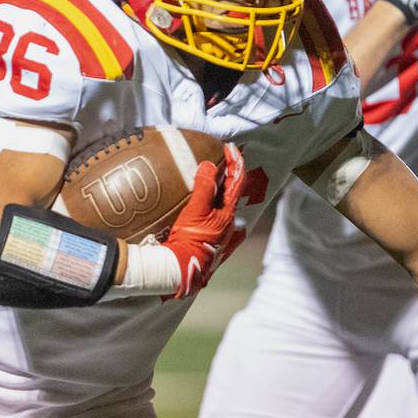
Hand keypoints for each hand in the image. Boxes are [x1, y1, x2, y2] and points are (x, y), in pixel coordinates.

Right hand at [160, 143, 245, 297]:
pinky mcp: (212, 248)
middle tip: (224, 162)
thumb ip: (204, 187)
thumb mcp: (195, 210)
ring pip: (226, 210)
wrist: (180, 270)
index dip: (235, 162)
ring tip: (215, 185)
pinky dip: (219, 217)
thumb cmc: (189, 240)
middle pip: (233, 195)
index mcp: (228, 214)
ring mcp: (222, 238)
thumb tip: (210, 165)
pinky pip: (220, 228)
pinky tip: (219, 220)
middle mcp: (229, 226)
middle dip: (230, 177)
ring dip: (222, 195)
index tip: (230, 147)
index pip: (236, 181)